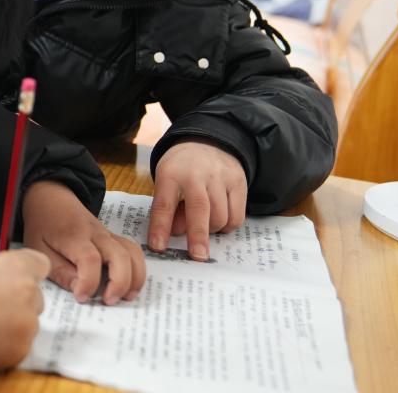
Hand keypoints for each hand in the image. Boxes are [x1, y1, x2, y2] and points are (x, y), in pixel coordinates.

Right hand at [0, 249, 49, 368]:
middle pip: (37, 298)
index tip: (20, 282)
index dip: (28, 275)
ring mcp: (28, 323)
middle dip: (20, 303)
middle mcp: (29, 292)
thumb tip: (5, 282)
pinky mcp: (21, 349)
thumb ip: (1, 272)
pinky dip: (8, 345)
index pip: (41, 265)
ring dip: (15, 325)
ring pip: (29, 324)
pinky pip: (21, 346)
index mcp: (18, 265)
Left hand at [21, 180, 144, 305]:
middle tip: (107, 301)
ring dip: (134, 277)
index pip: (90, 259)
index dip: (89, 282)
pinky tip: (128, 286)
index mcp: (74, 235)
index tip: (81, 297)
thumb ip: (59, 270)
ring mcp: (108, 234)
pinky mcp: (114, 238)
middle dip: (119, 283)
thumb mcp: (39, 249)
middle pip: (119, 255)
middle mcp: (96, 234)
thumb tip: (79, 289)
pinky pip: (133, 251)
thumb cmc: (43, 226)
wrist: (51, 199)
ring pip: (132, 253)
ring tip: (124, 297)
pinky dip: (137, 269)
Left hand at [148, 139, 246, 259]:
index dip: (160, 227)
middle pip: (199, 209)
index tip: (158, 247)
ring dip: (211, 230)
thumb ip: (169, 210)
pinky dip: (228, 226)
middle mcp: (196, 174)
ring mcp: (220, 177)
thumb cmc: (182, 169)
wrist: (208, 140)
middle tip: (196, 257)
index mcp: (171, 174)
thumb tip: (177, 234)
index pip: (164, 204)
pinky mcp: (239, 182)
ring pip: (220, 217)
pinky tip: (219, 219)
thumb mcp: (167, 183)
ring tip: (204, 224)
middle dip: (197, 235)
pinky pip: (236, 216)